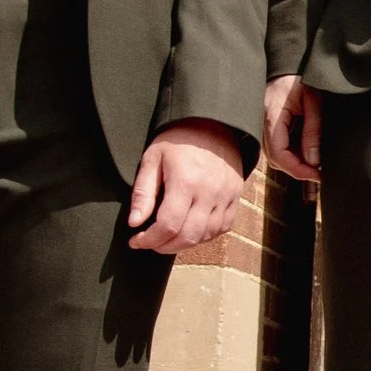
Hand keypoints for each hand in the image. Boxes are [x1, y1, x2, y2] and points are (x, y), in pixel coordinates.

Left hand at [128, 120, 248, 255]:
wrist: (214, 124)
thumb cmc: (178, 141)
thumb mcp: (152, 159)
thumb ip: (143, 192)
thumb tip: (135, 223)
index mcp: (185, 182)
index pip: (168, 225)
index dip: (149, 240)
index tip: (136, 241)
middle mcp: (209, 192)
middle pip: (187, 236)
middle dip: (164, 246)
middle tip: (150, 242)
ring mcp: (226, 196)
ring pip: (206, 236)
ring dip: (184, 243)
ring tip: (168, 238)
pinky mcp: (236, 198)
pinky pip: (222, 228)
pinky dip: (205, 236)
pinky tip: (190, 230)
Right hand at [264, 74, 322, 185]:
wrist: (290, 59)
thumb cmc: (303, 75)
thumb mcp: (313, 101)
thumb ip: (313, 130)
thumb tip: (313, 161)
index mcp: (271, 114)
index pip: (278, 153)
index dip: (297, 169)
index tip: (317, 175)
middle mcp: (261, 120)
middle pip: (274, 157)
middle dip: (296, 169)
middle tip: (319, 173)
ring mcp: (262, 121)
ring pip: (274, 153)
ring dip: (293, 162)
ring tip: (315, 163)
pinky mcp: (268, 121)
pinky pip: (276, 144)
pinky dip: (291, 152)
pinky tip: (307, 151)